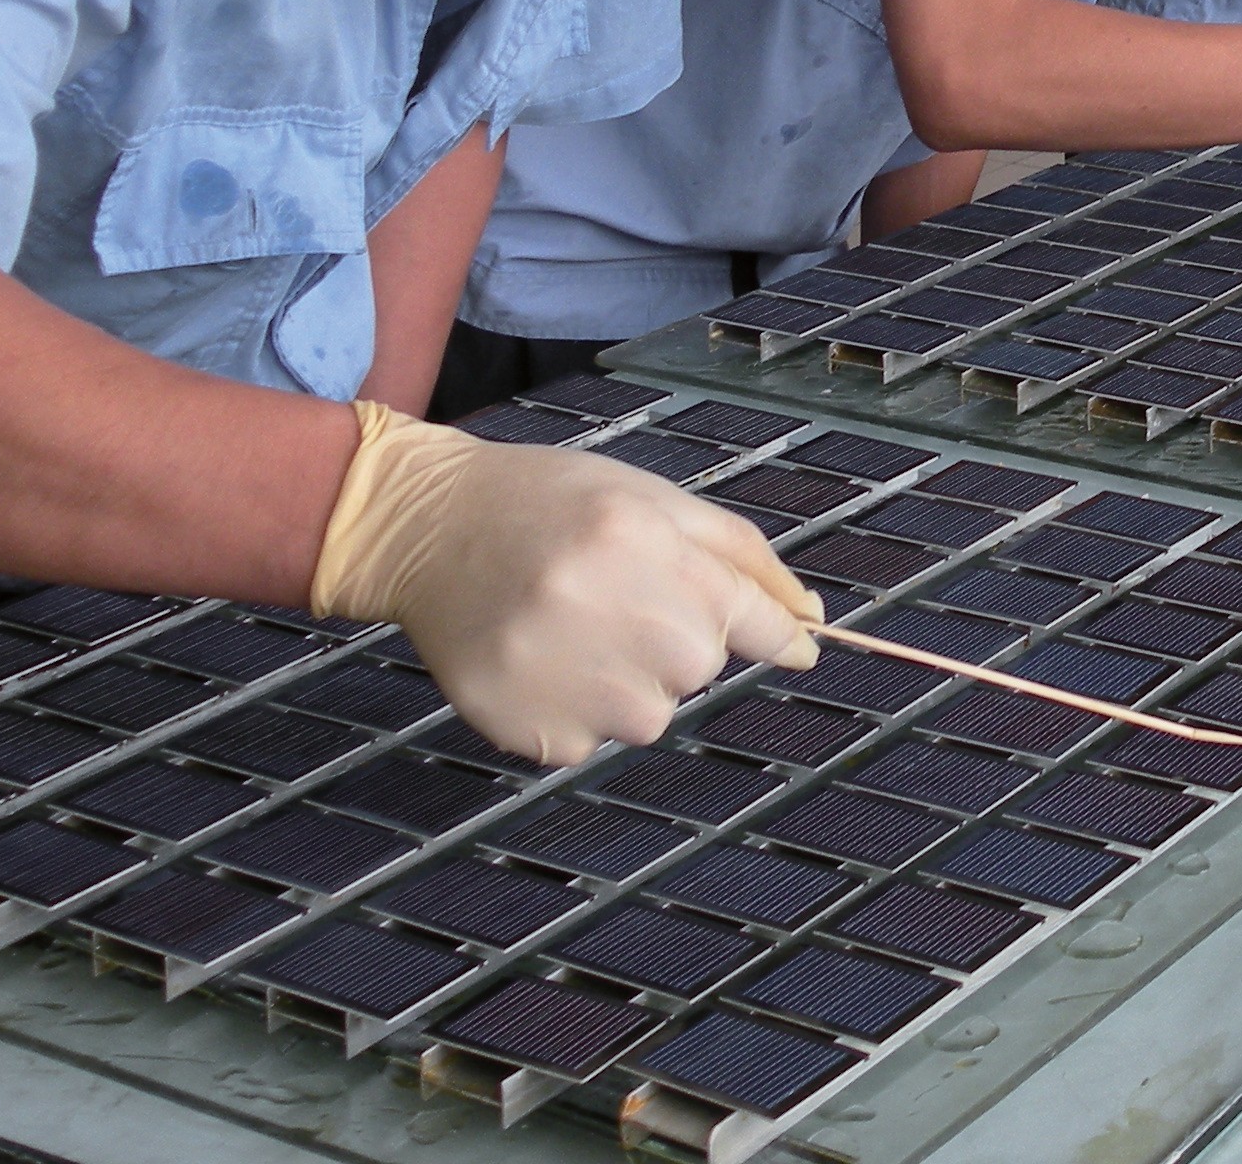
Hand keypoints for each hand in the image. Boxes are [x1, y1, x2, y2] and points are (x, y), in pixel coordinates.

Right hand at [311, 406, 821, 764]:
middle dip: (676, 637)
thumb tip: (811, 620)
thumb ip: (739, 555)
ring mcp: (568, 680)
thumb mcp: (652, 498)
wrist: (431, 526)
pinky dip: (573, 710)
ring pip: (649, 715)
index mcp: (651, 547)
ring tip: (569, 624)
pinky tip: (536, 656)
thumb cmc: (554, 503)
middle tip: (616, 595)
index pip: (752, 619)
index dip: (778, 634)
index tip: (799, 646)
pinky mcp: (528, 730)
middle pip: (701, 667)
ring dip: (626, 681)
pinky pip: (589, 743)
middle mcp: (616, 617)